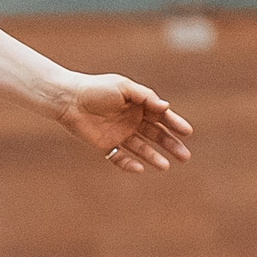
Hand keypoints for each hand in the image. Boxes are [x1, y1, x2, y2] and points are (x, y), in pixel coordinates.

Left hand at [58, 73, 193, 172]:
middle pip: (156, 135)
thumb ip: (145, 97)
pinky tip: (140, 168)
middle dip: (170, 145)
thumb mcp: (124, 88)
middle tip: (185, 157)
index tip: (187, 132)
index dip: (175, 124)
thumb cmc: (97, 88)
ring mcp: (120, 134)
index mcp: (139, 105)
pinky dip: (129, 164)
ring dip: (154, 157)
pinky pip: (120, 158)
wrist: (69, 99)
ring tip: (165, 166)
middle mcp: (132, 120)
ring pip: (142, 149)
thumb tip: (166, 106)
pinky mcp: (106, 145)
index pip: (161, 116)